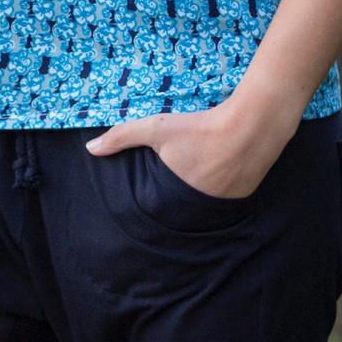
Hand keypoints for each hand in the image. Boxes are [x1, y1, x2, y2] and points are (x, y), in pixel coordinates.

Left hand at [85, 89, 300, 199]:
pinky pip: (222, 201)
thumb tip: (90, 149)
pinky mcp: (241, 199)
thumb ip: (122, 137)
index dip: (153, 207)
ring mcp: (222, 207)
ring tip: (194, 180)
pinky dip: (217, 191)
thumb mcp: (157, 128)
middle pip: (180, 213)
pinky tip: (217, 174)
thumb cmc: (200, 128)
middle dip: (174, 204)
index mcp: (174, 198)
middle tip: (173, 188)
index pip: (157, 215)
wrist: (251, 127)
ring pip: (202, 208)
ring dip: (196, 199)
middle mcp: (198, 210)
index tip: (148, 201)